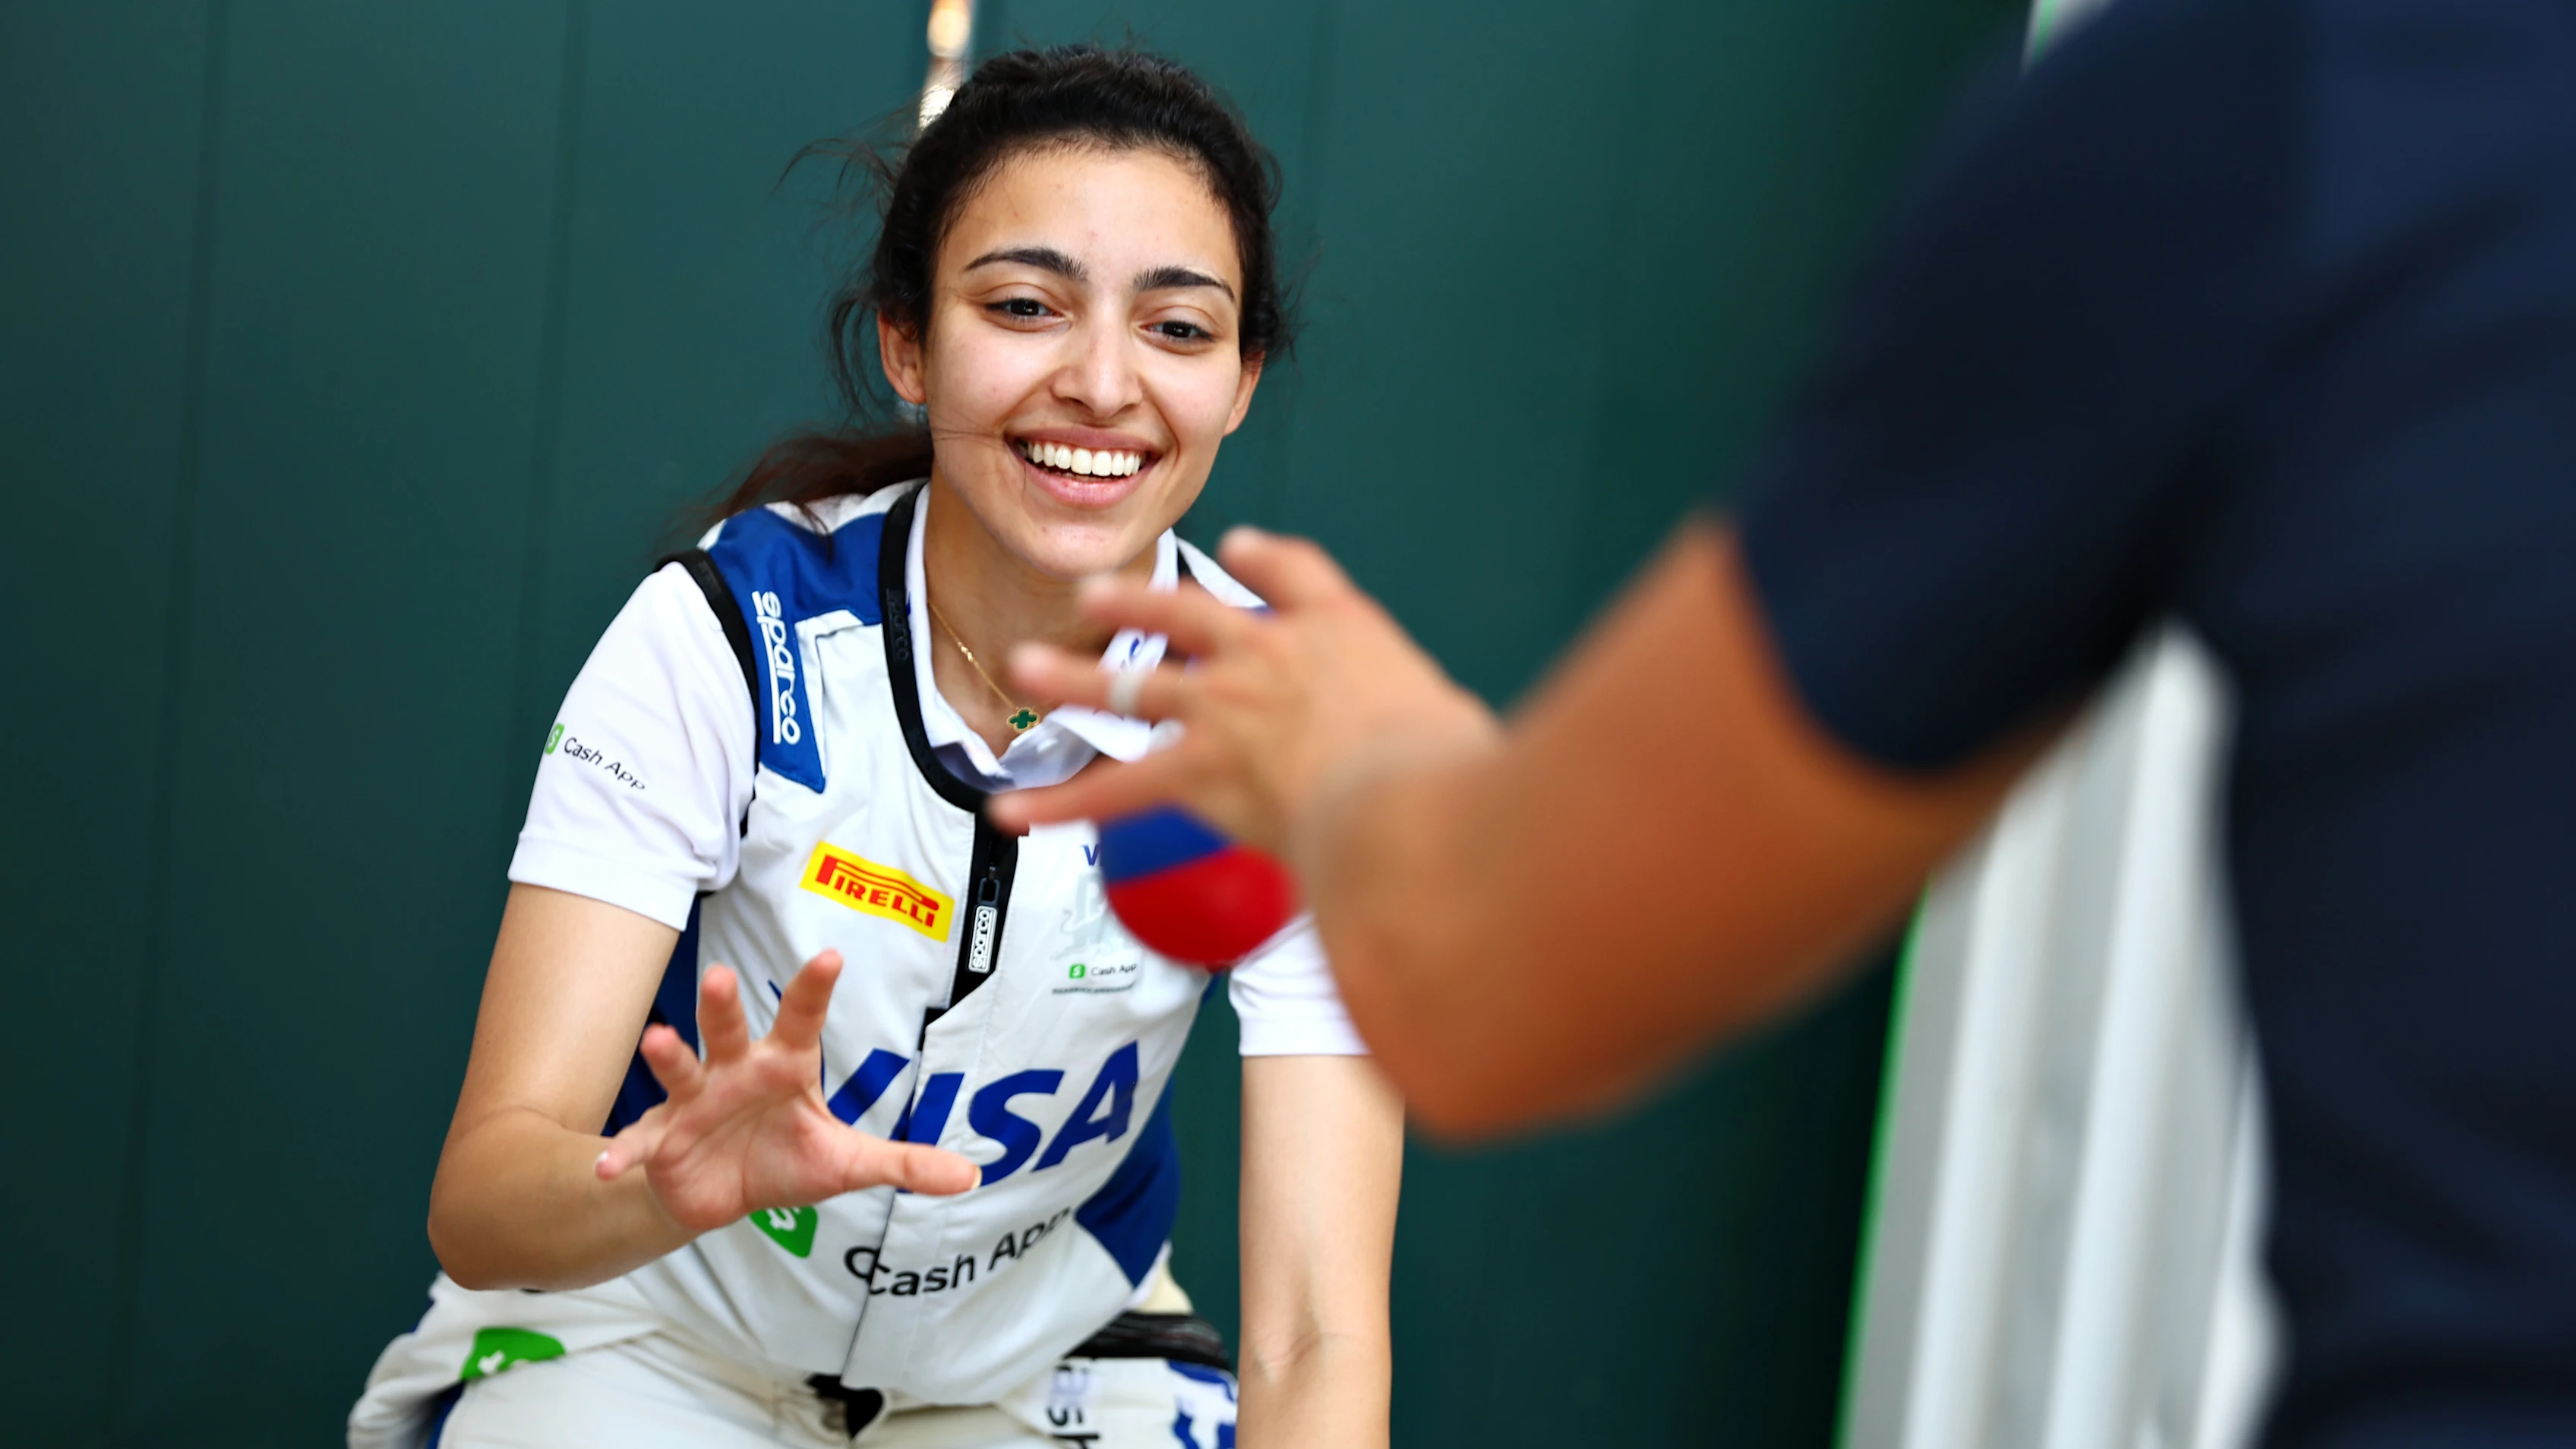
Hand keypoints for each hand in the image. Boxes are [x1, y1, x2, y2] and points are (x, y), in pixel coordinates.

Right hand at [595, 951, 976, 1231]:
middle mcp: (735, 1071)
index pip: (803, 1020)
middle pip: (729, 1030)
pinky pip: (641, 1143)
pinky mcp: (662, 1140)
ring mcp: (693, 1103)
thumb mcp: (846, 1165)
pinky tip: (609, 1166)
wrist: (719, 1193)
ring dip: (667, 1057)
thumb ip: (903, 1164)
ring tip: (656, 1040)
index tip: (830, 957)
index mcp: (783, 1066)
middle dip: (723, 1005)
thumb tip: (971, 1178)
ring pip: (680, 1071)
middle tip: (720, 976)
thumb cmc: (784, 1160)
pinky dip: (624, 1153)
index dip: (815, 989)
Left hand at [989, 527, 1498, 857]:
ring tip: (1028, 670)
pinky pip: (1115, 791)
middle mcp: (1271, 654)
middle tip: (1094, 598)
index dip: (1262, 561)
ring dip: (1076, 679)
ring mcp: (1228, 707)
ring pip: (1135, 686)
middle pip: (1189, 615)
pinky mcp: (1200, 770)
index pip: (1296, 575)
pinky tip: (1013, 812)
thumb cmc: (1444, 765)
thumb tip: (1432, 728)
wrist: (1410, 798)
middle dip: (1138, 606)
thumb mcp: (1449, 708)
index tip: (1235, 552)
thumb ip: (1427, 710)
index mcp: (1337, 630)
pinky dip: (1059, 804)